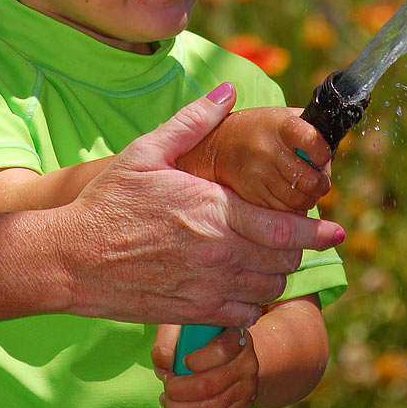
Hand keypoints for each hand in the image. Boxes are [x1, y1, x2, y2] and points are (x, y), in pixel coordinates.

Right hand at [63, 84, 344, 327]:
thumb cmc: (107, 202)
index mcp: (213, 211)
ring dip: (276, 275)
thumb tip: (227, 92)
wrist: (70, 258)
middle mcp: (218, 253)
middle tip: (291, 238)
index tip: (336, 231)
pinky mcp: (193, 312)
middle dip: (297, 250)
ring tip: (266, 259)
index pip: (285, 229)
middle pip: (284, 261)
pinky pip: (243, 315)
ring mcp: (207, 287)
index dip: (318, 232)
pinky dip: (251, 302)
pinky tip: (239, 285)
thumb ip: (193, 122)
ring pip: (268, 289)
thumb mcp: (147, 152)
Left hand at [152, 324, 257, 407]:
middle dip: (179, 390)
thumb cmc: (200, 336)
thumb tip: (164, 365)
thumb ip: (168, 339)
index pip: (220, 350)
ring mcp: (247, 387)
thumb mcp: (183, 327)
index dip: (196, 360)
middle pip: (211, 384)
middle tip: (166, 385)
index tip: (182, 361)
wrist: (231, 353)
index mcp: (236, 336)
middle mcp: (247, 362)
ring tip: (166, 402)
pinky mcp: (241, 407)